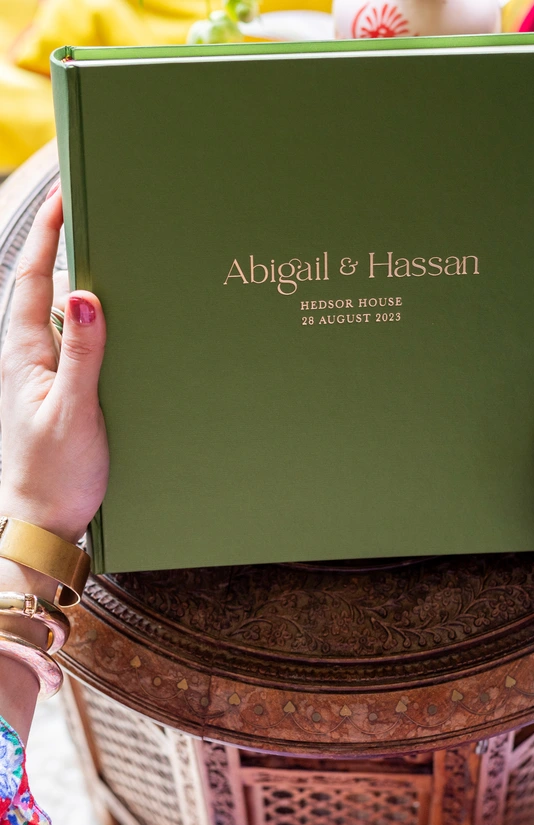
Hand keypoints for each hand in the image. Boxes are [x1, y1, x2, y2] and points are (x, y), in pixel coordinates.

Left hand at [0, 180, 107, 543]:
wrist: (42, 522)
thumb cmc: (53, 475)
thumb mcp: (73, 412)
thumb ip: (81, 355)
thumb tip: (85, 296)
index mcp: (23, 354)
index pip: (30, 278)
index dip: (47, 234)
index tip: (65, 196)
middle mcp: (27, 357)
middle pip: (41, 288)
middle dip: (61, 247)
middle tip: (92, 216)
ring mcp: (40, 375)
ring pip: (58, 316)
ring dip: (77, 285)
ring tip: (108, 261)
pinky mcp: (56, 392)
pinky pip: (72, 345)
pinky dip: (88, 324)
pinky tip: (112, 326)